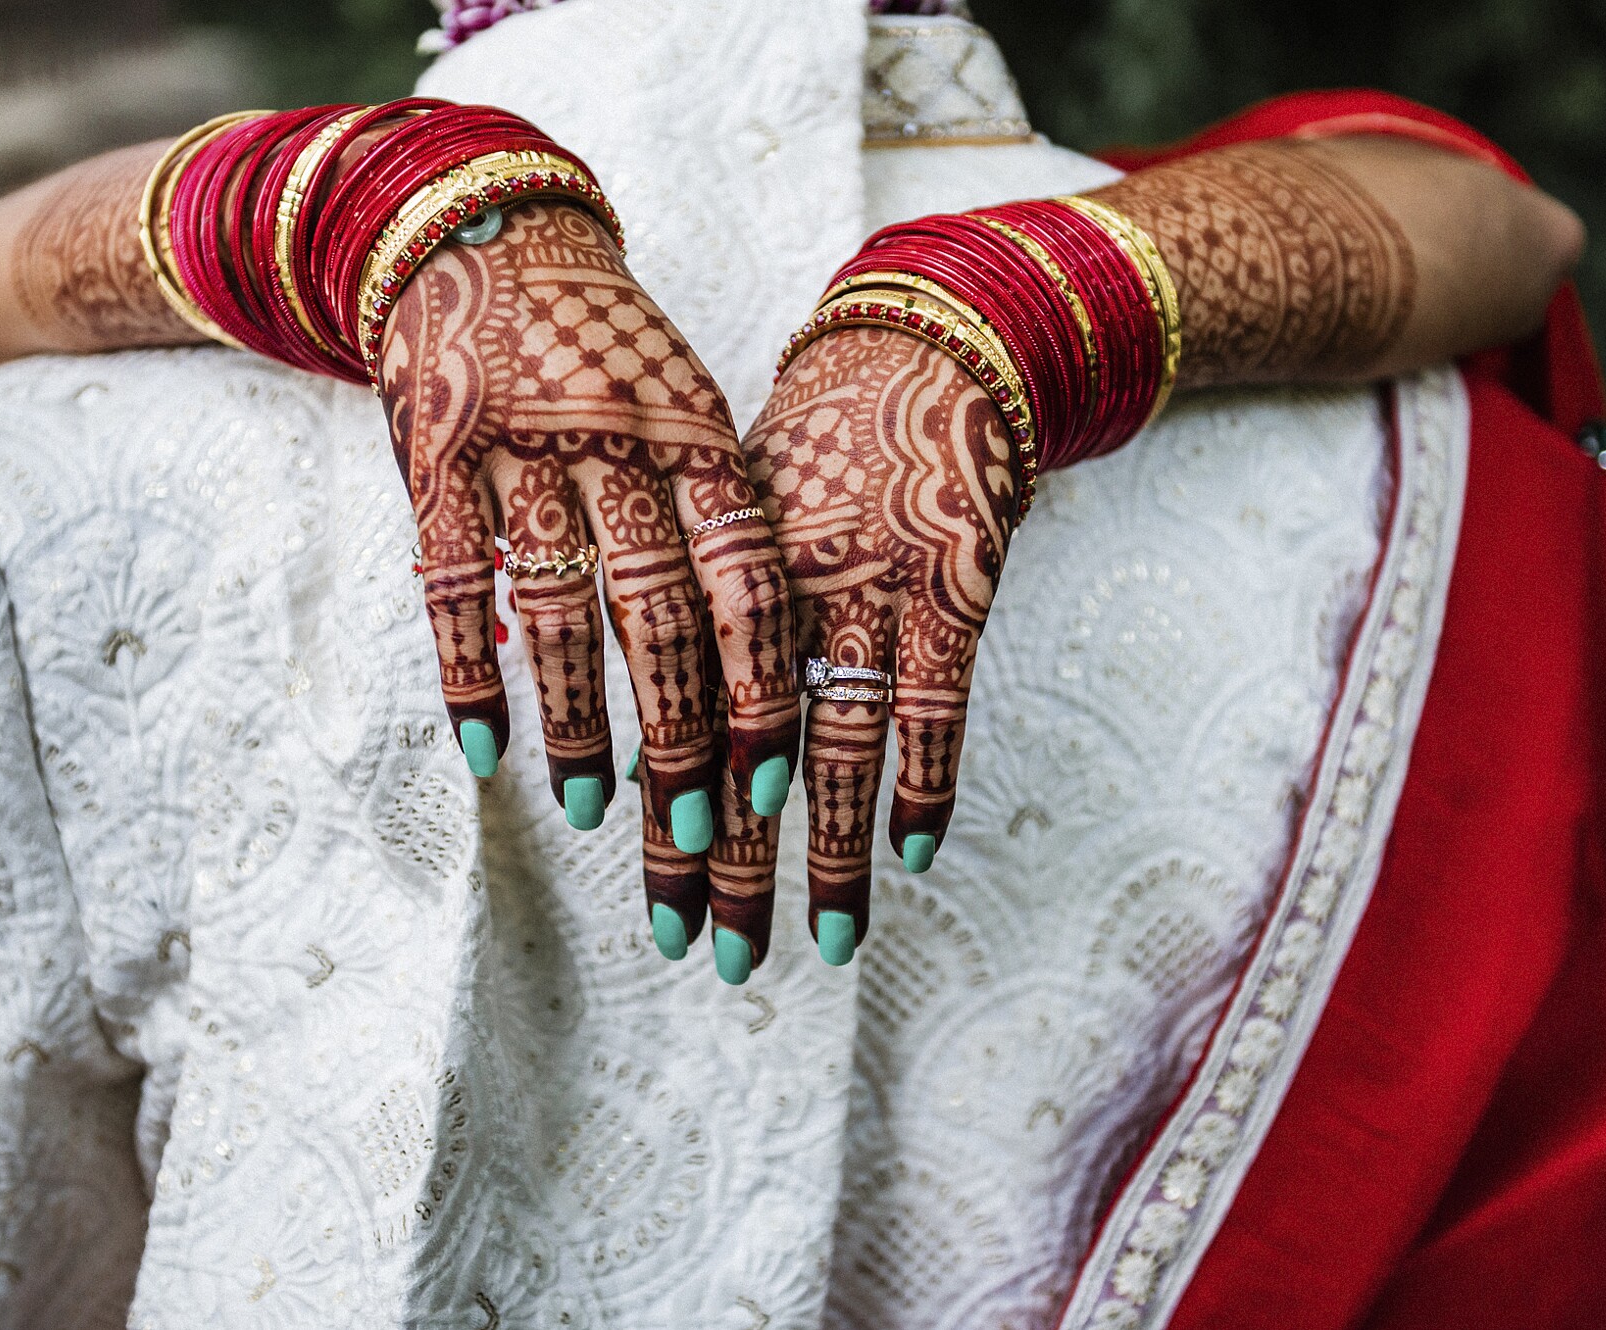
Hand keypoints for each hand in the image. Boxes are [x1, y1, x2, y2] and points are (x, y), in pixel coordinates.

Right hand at [377, 199, 799, 940]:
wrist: (485, 232)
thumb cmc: (606, 349)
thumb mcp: (683, 407)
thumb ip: (710, 518)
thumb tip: (751, 665)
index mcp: (697, 433)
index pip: (747, 579)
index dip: (760, 686)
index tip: (771, 783)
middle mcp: (618, 442)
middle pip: (660, 613)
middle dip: (680, 735)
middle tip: (692, 836)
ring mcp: (522, 448)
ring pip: (559, 610)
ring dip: (578, 722)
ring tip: (587, 811)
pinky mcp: (437, 459)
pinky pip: (455, 584)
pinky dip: (471, 673)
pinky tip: (486, 749)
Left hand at [706, 325, 1016, 979]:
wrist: (922, 347)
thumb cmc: (818, 444)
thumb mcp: (736, 517)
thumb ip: (703, 622)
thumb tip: (657, 732)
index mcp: (714, 574)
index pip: (679, 720)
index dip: (665, 811)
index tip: (652, 894)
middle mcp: (778, 588)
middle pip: (740, 750)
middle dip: (723, 862)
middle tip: (702, 954)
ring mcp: (868, 588)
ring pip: (835, 742)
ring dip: (824, 853)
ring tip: (816, 944)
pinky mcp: (953, 584)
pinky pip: (937, 701)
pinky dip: (924, 777)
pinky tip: (913, 853)